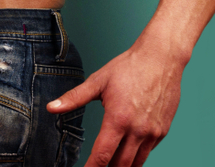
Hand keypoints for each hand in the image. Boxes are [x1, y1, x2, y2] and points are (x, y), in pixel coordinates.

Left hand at [47, 39, 184, 166]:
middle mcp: (138, 130)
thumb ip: (74, 98)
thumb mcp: (97, 81)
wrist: (161, 58)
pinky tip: (126, 152)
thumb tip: (51, 108)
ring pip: (137, 163)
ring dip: (122, 166)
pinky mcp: (163, 131)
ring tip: (109, 164)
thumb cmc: (129, 67)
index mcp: (118, 119)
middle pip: (121, 165)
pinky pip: (148, 152)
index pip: (103, 154)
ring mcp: (153, 132)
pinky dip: (136, 156)